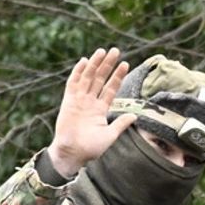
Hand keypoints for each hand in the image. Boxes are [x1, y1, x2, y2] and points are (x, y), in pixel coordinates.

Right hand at [47, 47, 137, 177]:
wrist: (73, 154)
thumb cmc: (91, 149)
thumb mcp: (110, 136)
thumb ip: (120, 124)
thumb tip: (135, 115)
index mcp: (101, 110)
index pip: (111, 89)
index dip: (117, 76)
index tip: (125, 64)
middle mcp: (90, 102)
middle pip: (100, 79)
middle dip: (107, 65)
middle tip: (115, 50)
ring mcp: (79, 100)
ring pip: (88, 77)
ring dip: (95, 64)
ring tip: (102, 51)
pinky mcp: (68, 101)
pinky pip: (73, 83)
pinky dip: (78, 72)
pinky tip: (84, 61)